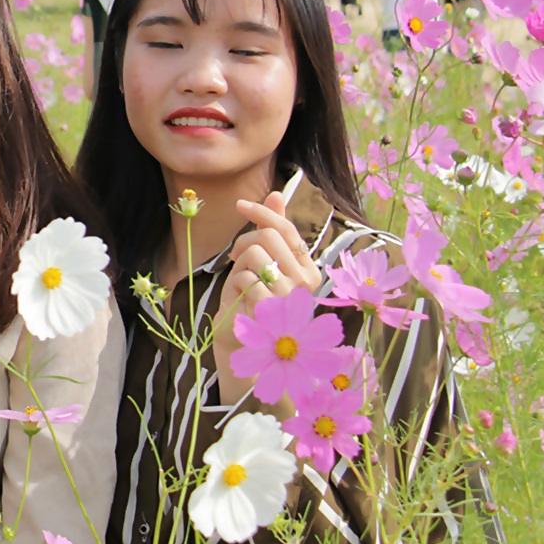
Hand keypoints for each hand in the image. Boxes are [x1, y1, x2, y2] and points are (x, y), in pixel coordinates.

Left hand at [211, 192, 322, 410]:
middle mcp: (306, 282)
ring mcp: (291, 297)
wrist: (245, 349)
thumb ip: (273, 233)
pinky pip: (246, 275)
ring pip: (256, 252)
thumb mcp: (262, 266)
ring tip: (239, 281)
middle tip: (236, 260)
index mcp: (308, 270)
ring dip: (238, 263)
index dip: (263, 212)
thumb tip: (277, 193)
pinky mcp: (272, 309)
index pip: (287, 228)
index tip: (241, 204)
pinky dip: (235, 282)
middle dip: (244, 242)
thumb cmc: (252, 305)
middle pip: (268, 236)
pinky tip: (239, 297)